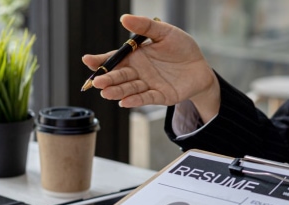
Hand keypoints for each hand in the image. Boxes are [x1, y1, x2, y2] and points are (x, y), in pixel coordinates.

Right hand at [81, 14, 220, 122]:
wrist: (201, 66)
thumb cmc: (182, 48)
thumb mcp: (165, 32)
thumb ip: (146, 27)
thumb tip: (124, 18)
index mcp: (136, 56)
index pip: (115, 59)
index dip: (101, 61)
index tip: (88, 60)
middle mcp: (139, 72)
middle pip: (120, 76)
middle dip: (108, 79)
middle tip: (97, 82)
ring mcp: (149, 85)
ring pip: (130, 89)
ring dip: (118, 91)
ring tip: (107, 93)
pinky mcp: (161, 96)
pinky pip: (146, 98)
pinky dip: (136, 100)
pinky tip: (124, 102)